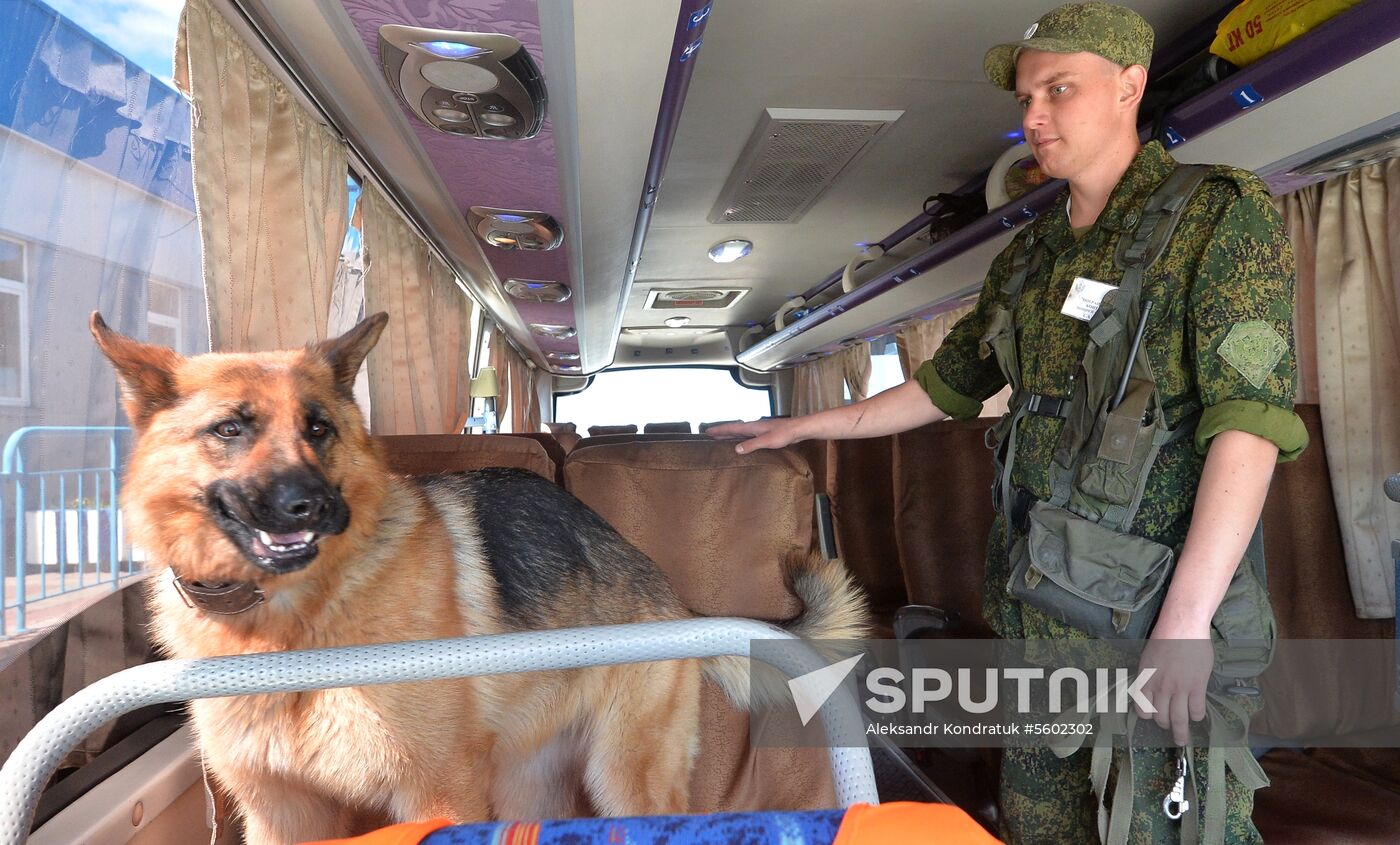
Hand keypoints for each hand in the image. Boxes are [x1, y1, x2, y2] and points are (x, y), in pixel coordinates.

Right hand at [705, 418, 798, 452]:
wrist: (799, 429)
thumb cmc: (785, 434)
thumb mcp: (767, 441)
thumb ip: (752, 445)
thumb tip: (736, 449)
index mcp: (752, 426)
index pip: (732, 427)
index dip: (719, 430)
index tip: (707, 432)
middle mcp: (754, 427)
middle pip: (735, 429)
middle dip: (722, 432)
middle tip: (710, 436)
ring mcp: (760, 430)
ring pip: (741, 432)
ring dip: (731, 435)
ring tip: (722, 439)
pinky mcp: (766, 434)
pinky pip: (749, 436)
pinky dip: (741, 438)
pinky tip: (743, 443)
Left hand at [1134, 622, 1212, 745]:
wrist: (1181, 627)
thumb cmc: (1163, 639)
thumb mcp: (1148, 659)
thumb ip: (1150, 677)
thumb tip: (1153, 690)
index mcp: (1145, 680)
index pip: (1142, 709)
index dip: (1147, 716)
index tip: (1152, 717)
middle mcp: (1160, 688)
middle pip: (1161, 717)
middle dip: (1165, 726)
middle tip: (1170, 731)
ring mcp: (1179, 688)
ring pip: (1178, 718)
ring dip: (1181, 731)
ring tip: (1182, 739)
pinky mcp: (1197, 686)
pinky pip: (1196, 709)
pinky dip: (1196, 716)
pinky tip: (1196, 716)